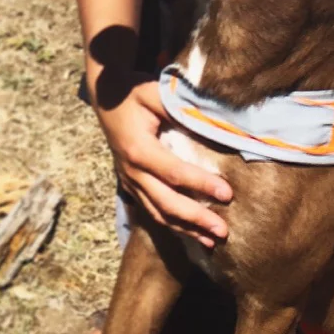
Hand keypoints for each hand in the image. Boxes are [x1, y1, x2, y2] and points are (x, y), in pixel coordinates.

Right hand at [95, 73, 232, 248]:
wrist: (106, 98)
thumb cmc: (134, 93)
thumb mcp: (155, 93)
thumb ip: (180, 107)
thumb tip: (213, 121)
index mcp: (139, 150)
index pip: (174, 173)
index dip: (200, 184)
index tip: (227, 193)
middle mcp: (133, 172)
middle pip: (166, 203)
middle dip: (196, 219)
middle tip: (224, 231)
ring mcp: (131, 182)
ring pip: (159, 213)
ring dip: (186, 229)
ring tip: (212, 241)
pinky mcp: (132, 186)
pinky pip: (153, 210)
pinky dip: (173, 224)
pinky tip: (192, 234)